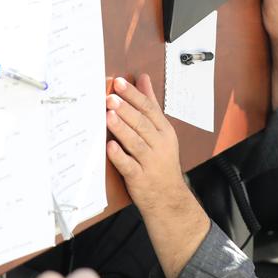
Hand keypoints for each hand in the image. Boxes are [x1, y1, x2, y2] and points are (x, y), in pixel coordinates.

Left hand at [105, 74, 192, 213]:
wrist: (168, 198)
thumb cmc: (161, 161)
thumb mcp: (161, 131)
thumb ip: (151, 105)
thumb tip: (143, 79)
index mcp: (164, 132)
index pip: (150, 109)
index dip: (134, 95)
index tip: (120, 83)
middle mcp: (159, 145)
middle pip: (142, 124)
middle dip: (126, 110)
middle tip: (111, 97)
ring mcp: (150, 162)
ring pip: (135, 143)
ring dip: (122, 129)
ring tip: (108, 116)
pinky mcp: (139, 178)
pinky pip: (129, 166)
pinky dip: (120, 156)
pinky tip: (110, 147)